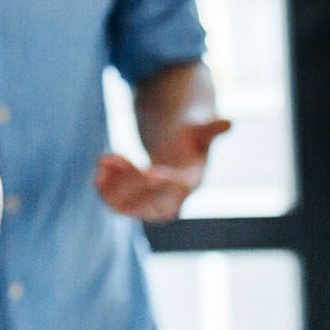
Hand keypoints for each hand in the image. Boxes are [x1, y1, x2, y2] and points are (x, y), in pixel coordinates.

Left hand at [94, 120, 231, 222]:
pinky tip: (100, 166)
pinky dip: (104, 189)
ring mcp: (149, 206)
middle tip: (120, 157)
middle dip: (134, 183)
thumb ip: (210, 128)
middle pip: (152, 202)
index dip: (168, 182)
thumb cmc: (189, 139)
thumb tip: (229, 122)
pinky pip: (114, 204)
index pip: (181, 189)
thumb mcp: (199, 130)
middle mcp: (171, 201)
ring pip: (128, 207)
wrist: (174, 153)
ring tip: (106, 159)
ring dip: (114, 186)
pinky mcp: (131, 204)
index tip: (153, 170)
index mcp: (191, 182)